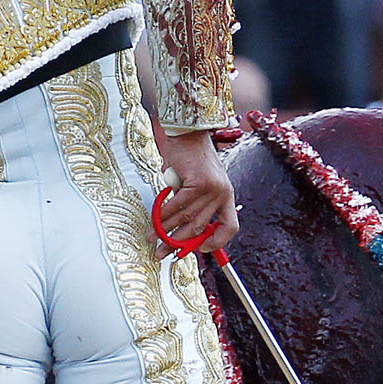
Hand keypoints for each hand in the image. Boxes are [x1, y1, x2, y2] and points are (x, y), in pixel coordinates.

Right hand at [155, 131, 238, 253]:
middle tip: (162, 251)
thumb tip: (179, 230)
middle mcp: (223, 193)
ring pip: (186, 217)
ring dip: (166, 229)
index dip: (217, 242)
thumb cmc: (189, 158)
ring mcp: (212, 188)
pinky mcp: (199, 182)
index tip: (200, 249)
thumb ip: (194, 205)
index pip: (230, 227)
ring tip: (152, 237)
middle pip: (201, 227)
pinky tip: (154, 219)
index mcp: (226, 196)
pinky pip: (178, 205)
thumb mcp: (198, 184)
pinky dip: (163, 214)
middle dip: (178, 242)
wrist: (187, 133)